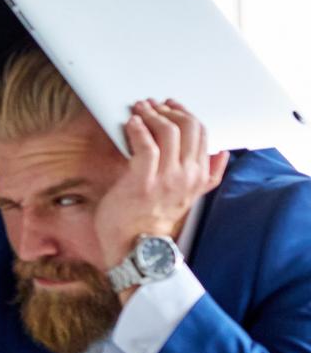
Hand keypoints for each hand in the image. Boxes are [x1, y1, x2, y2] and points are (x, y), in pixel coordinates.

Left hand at [94, 98, 226, 275]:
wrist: (135, 248)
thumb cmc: (151, 220)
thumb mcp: (188, 197)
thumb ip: (208, 176)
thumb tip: (222, 153)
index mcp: (199, 177)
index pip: (202, 134)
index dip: (185, 115)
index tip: (169, 106)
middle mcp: (188, 176)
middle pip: (189, 127)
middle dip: (169, 110)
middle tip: (152, 105)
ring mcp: (167, 178)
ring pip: (169, 132)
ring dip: (152, 114)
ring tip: (139, 109)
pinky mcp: (143, 180)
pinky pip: (146, 145)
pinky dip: (138, 129)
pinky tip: (130, 123)